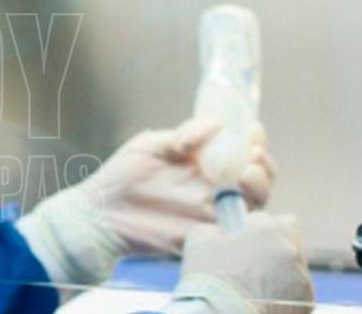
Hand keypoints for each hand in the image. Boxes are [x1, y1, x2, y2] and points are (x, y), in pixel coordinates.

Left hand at [16, 118, 273, 285]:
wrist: (98, 212)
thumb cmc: (121, 176)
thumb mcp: (151, 145)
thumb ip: (185, 134)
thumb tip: (218, 123)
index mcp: (204, 168)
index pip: (243, 157)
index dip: (255, 144)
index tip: (253, 131)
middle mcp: (213, 192)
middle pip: (257, 183)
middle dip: (263, 167)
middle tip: (253, 155)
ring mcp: (208, 216)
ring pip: (251, 205)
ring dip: (257, 187)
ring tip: (245, 173)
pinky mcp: (200, 237)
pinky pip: (230, 232)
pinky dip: (241, 217)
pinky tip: (233, 200)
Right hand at [174, 212, 313, 313]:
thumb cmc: (209, 283)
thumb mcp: (198, 244)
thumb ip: (211, 230)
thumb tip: (217, 233)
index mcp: (267, 230)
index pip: (262, 219)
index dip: (248, 229)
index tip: (239, 241)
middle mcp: (291, 250)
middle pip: (286, 237)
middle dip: (271, 246)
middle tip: (250, 262)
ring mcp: (302, 278)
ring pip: (293, 265)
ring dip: (278, 271)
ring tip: (253, 288)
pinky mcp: (307, 302)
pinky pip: (296, 290)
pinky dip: (283, 293)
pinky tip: (262, 301)